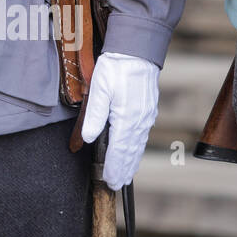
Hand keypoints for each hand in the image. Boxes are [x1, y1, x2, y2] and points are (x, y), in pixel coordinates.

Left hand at [79, 52, 159, 191]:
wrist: (138, 50)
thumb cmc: (116, 68)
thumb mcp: (99, 89)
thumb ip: (94, 116)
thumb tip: (88, 139)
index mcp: (125, 118)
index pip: (119, 150)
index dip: (114, 167)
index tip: (109, 181)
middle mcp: (139, 121)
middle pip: (130, 152)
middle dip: (123, 170)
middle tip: (116, 186)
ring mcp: (146, 116)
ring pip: (138, 145)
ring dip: (131, 162)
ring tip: (126, 176)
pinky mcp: (148, 110)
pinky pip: (143, 135)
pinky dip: (137, 148)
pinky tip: (134, 152)